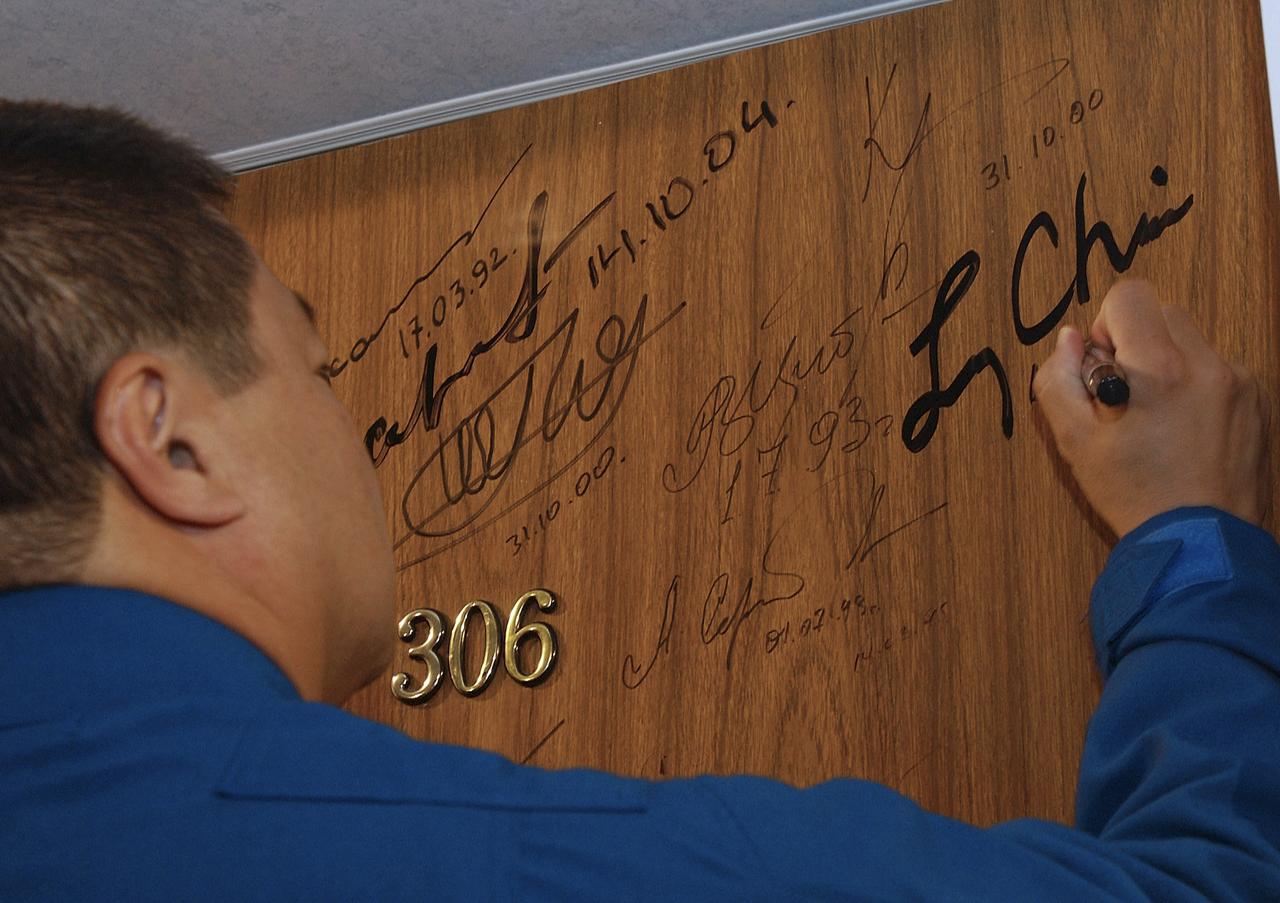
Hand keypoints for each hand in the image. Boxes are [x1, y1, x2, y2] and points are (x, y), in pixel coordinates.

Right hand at [1033, 280, 1270, 538]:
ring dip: (1167, 361)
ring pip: (1192, 339)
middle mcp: (1207, 365)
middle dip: (1137, 341)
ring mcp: (1239, 382)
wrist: (1200, 541)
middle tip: (1125, 393)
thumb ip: (1058, 380)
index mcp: (1159, 369)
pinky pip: (1217, 368)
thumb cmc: (1134, 494)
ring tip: (1157, 416)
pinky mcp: (1258, 401)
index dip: (1105, 325)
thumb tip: (1069, 340)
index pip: (1130, 296)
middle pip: (1163, 312)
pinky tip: (1184, 430)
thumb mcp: (1075, 442)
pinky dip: (1195, 384)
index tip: (1104, 366)